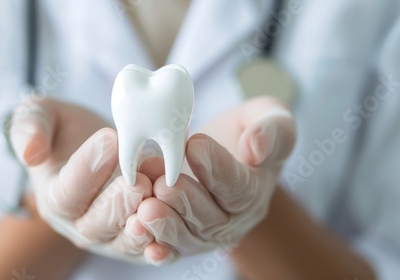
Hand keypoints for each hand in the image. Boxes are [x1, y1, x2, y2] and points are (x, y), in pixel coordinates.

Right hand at [9, 96, 168, 263]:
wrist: (98, 148)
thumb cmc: (68, 133)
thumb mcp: (41, 116)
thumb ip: (30, 126)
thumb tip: (30, 153)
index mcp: (54, 197)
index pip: (67, 191)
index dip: (87, 168)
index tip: (110, 138)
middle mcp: (79, 225)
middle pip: (97, 224)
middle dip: (119, 202)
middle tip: (139, 180)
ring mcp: (109, 237)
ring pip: (124, 241)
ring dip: (143, 224)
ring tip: (157, 198)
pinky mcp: (135, 241)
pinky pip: (147, 250)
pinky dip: (160, 247)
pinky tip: (170, 234)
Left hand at [136, 97, 295, 258]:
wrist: (225, 153)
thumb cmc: (246, 133)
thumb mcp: (270, 119)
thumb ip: (272, 130)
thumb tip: (256, 149)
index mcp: (255, 191)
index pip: (238, 186)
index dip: (216, 167)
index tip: (194, 144)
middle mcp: (232, 220)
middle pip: (209, 218)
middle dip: (185, 201)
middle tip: (163, 184)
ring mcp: (206, 234)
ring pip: (186, 237)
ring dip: (165, 224)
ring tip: (146, 208)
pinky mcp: (182, 239)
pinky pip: (169, 248)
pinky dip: (155, 246)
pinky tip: (139, 233)